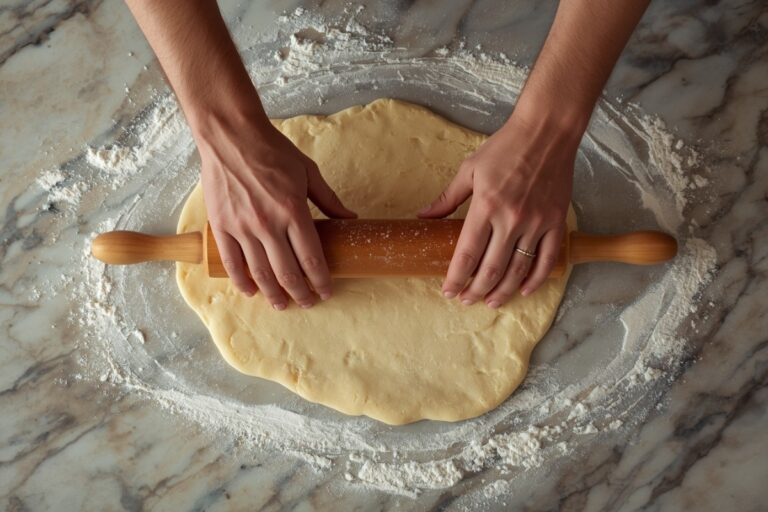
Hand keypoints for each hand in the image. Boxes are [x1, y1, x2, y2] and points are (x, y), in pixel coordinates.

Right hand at [197, 112, 355, 309]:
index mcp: (293, 211)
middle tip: (308, 302)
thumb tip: (351, 220)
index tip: (326, 291)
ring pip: (260, 273)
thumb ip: (329, 200)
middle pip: (287, 273)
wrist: (231, 136)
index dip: (321, 281)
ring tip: (282, 304)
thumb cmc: (272, 151)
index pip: (311, 258)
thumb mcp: (308, 172)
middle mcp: (268, 224)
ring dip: (274, 294)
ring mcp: (242, 227)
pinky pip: (231, 262)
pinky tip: (251, 291)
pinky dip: (242, 281)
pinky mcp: (221, 226)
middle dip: (301, 293)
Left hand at [418, 113, 578, 307]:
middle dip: (476, 290)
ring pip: (518, 270)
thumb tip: (424, 217)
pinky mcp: (555, 222)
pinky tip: (524, 290)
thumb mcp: (469, 169)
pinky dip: (536, 279)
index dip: (456, 277)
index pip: (467, 253)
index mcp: (486, 206)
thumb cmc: (505, 147)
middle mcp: (511, 219)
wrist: (547, 132)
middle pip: (491, 268)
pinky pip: (546, 259)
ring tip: (490, 302)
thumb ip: (447, 199)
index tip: (448, 291)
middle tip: (466, 300)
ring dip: (503, 291)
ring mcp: (536, 222)